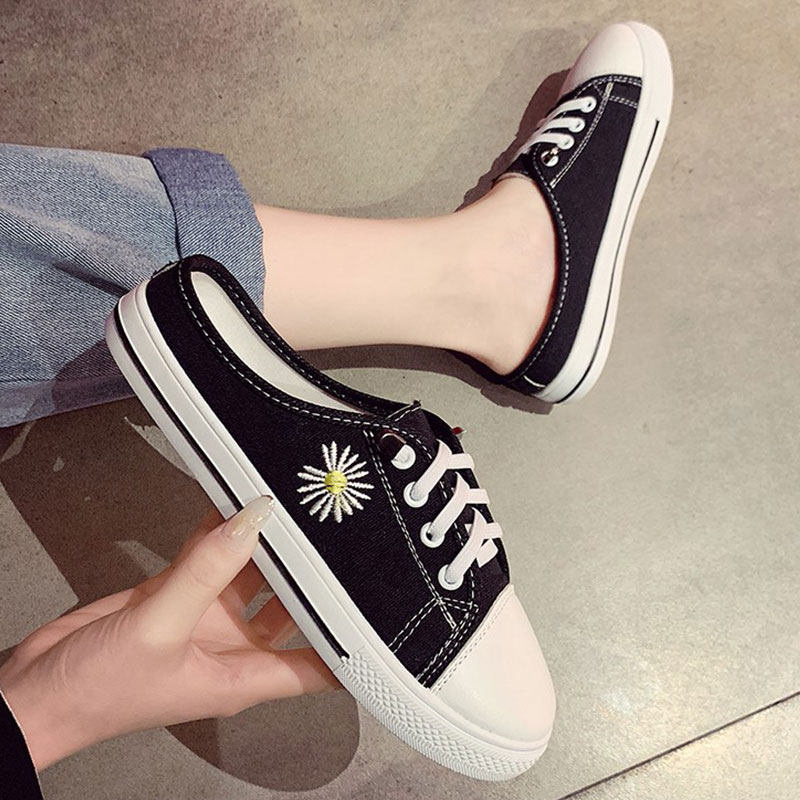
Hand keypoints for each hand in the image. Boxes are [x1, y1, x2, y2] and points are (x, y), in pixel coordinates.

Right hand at [0, 497, 337, 769]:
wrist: (37, 690)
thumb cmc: (99, 690)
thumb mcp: (160, 627)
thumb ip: (208, 571)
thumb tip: (252, 521)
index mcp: (243, 676)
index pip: (318, 668)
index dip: (352, 647)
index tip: (382, 613)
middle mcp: (234, 649)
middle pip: (291, 610)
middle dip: (311, 575)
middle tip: (334, 532)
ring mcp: (206, 620)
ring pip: (252, 577)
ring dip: (266, 546)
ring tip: (291, 507)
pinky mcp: (177, 598)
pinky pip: (210, 560)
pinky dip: (221, 534)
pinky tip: (235, 503)